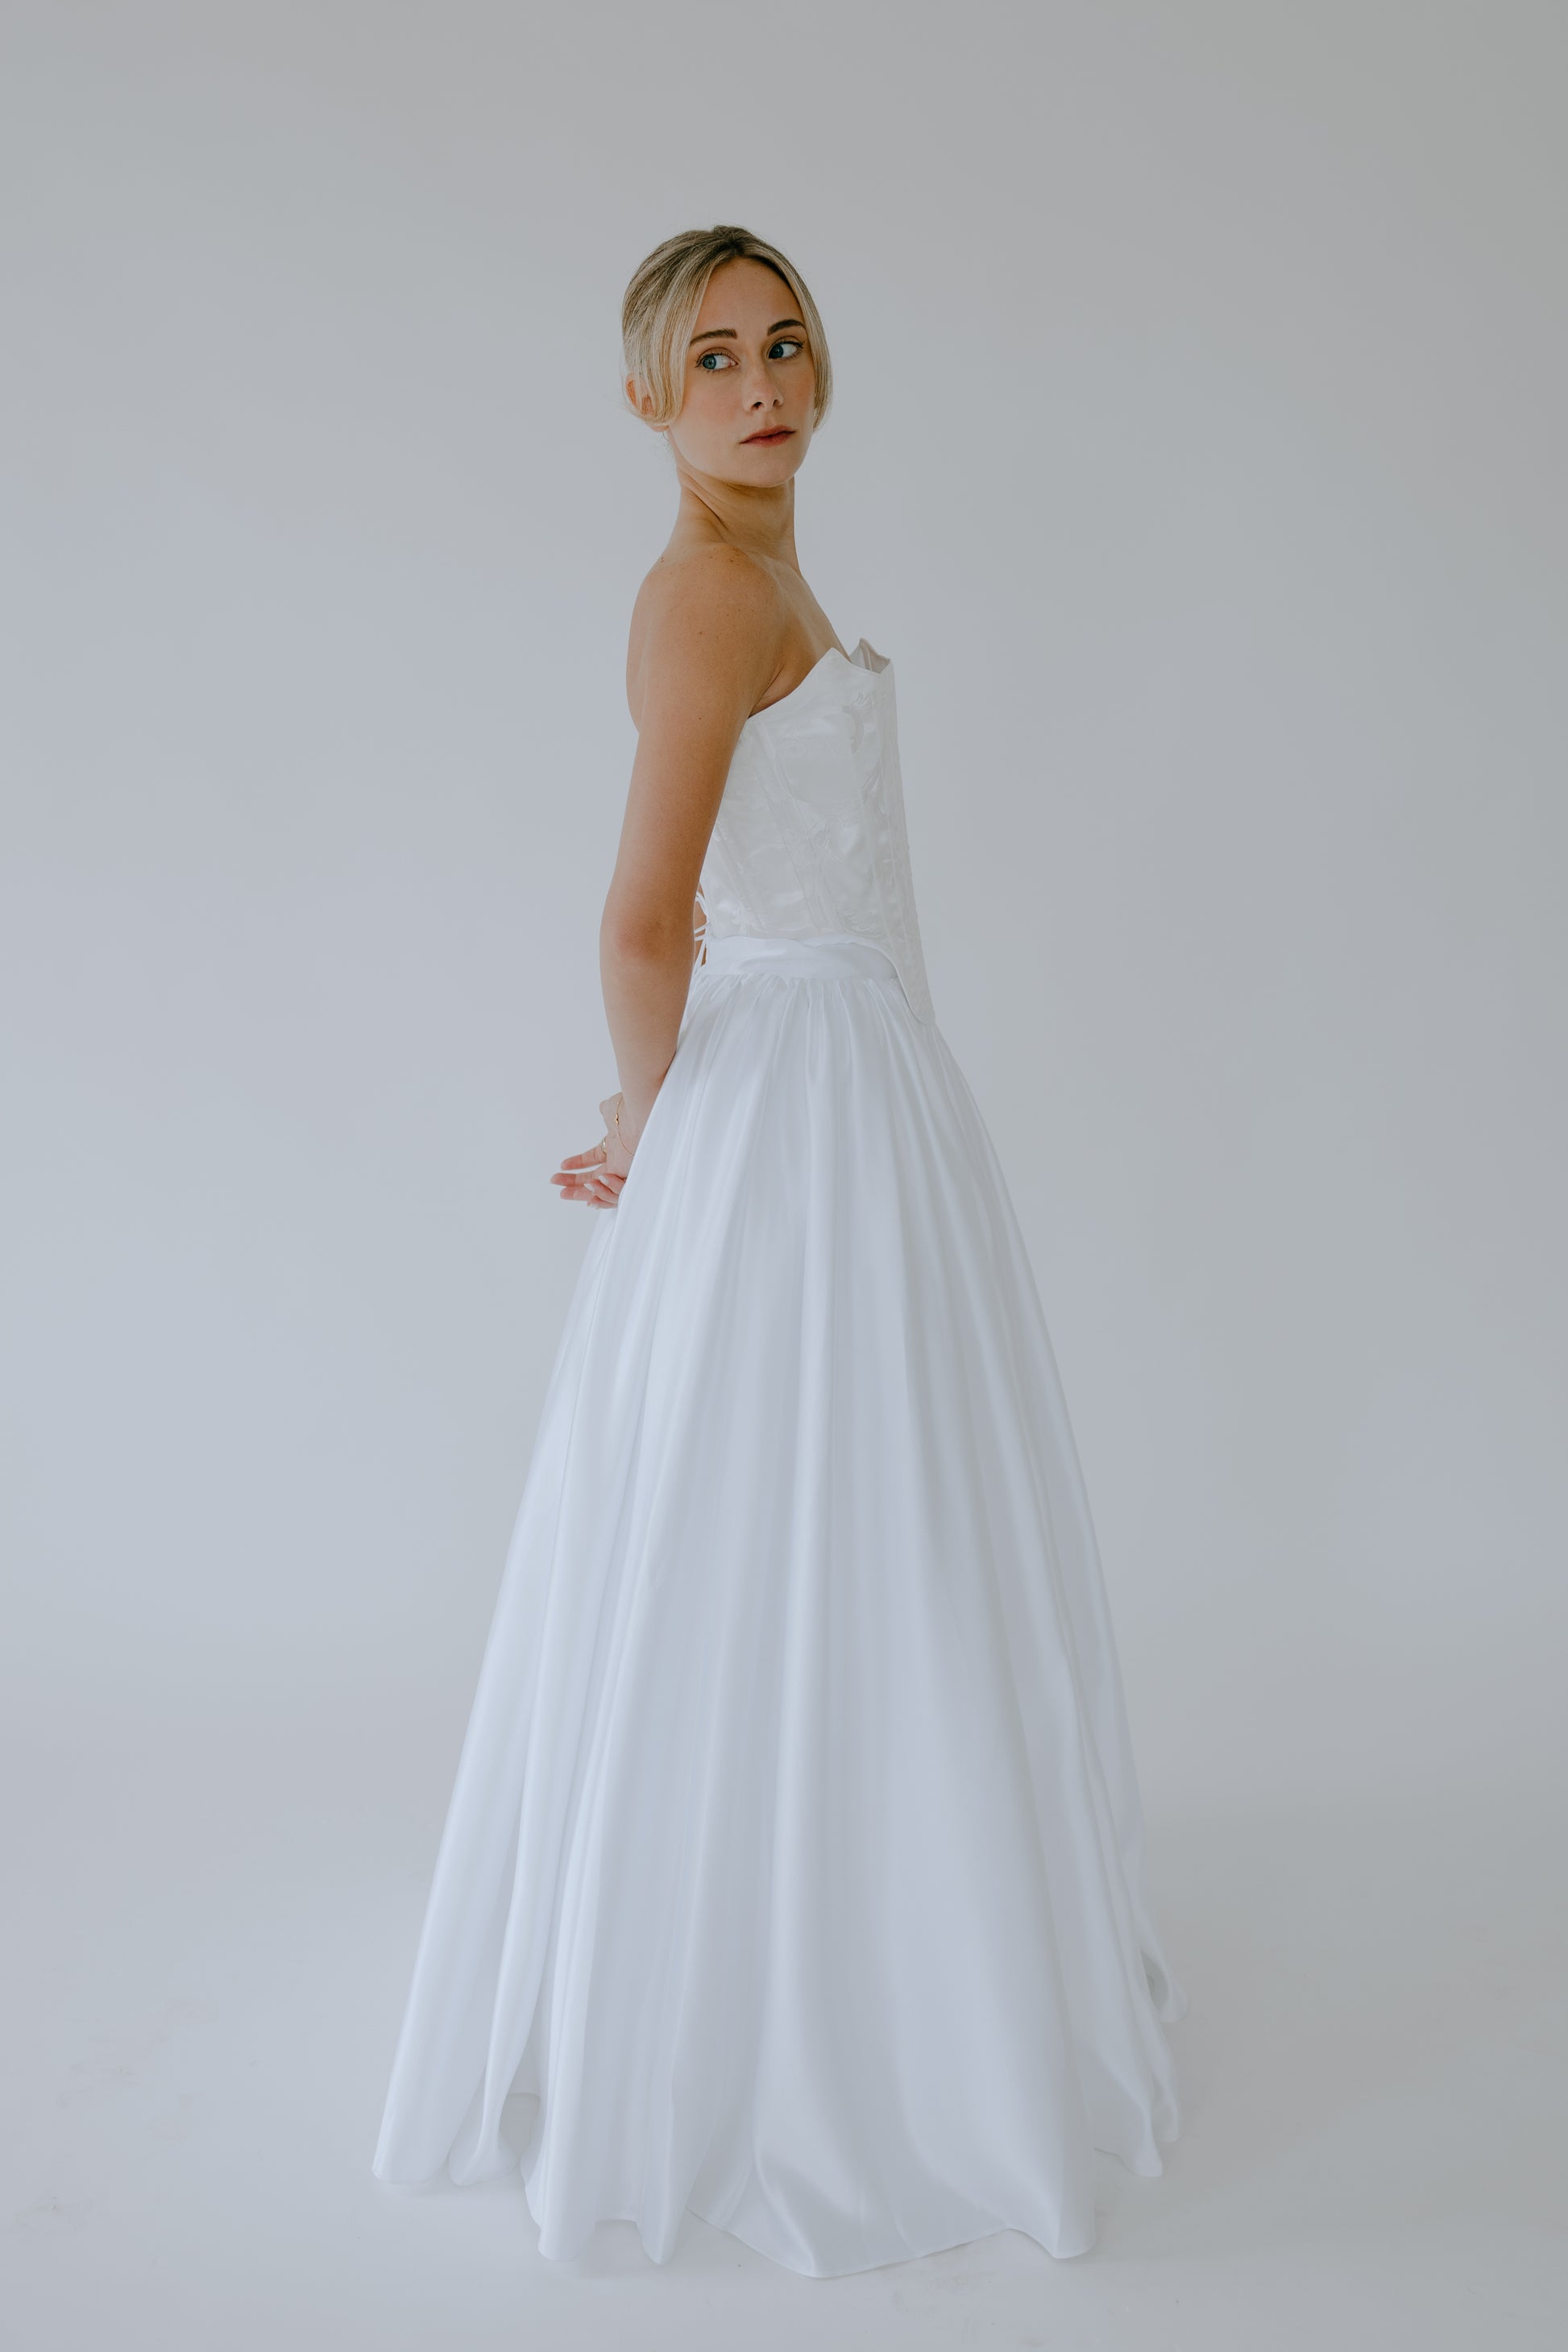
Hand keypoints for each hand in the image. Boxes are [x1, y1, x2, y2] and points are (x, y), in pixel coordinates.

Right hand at [550, 1093, 636, 1207]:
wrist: (640, 1115)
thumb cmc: (628, 1110)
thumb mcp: (612, 1109)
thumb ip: (606, 1111)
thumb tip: (603, 1108)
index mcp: (615, 1145)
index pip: (594, 1158)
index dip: (578, 1163)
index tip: (562, 1166)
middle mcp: (620, 1159)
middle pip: (594, 1177)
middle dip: (574, 1183)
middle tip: (556, 1186)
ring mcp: (624, 1169)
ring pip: (602, 1190)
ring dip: (581, 1192)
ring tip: (563, 1192)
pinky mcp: (628, 1177)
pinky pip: (615, 1193)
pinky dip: (600, 1192)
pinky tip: (588, 1185)